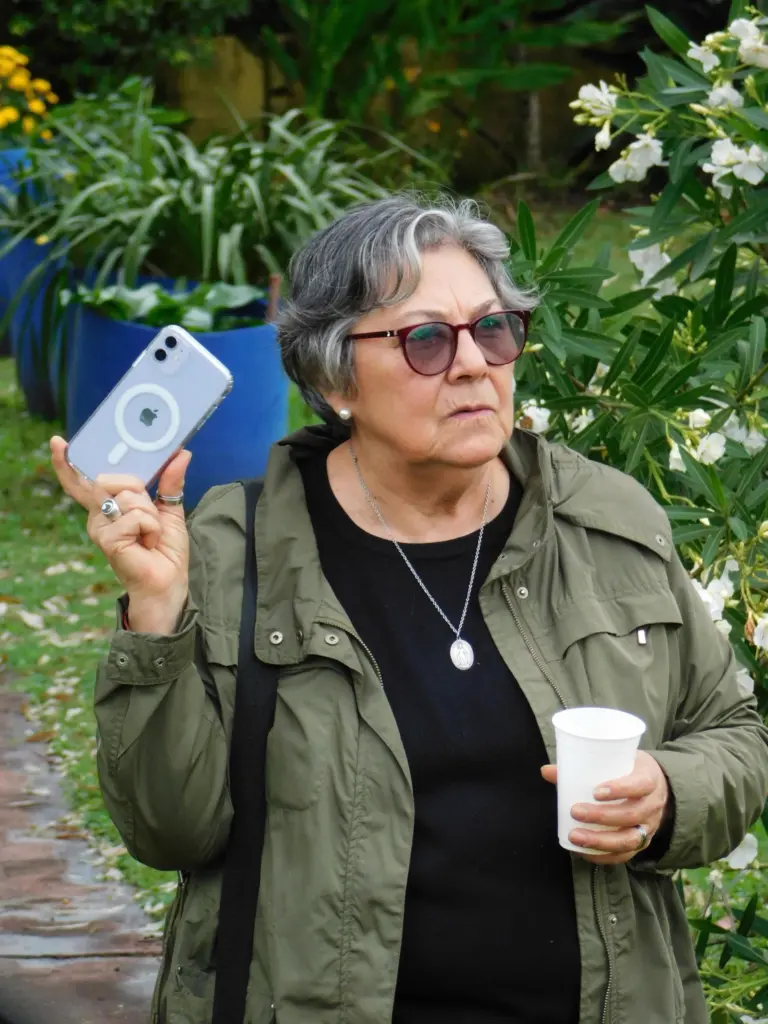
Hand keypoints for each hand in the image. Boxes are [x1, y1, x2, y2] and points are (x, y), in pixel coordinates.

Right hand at [50, 436, 191, 629]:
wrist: (168, 582)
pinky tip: (147, 544)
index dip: (67, 463)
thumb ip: (170, 481)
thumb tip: (181, 453)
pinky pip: (135, 516)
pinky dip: (151, 528)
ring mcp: (100, 527)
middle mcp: (98, 515)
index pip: (83, 481)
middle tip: (149, 516)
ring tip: (149, 535)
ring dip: (150, 514)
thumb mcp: (170, 508)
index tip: (58, 443)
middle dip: (140, 492)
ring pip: (128, 496)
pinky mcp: (107, 540)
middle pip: (115, 479)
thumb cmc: (164, 550)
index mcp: (108, 505)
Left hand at [541, 750, 669, 864]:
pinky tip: (584, 852)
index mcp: (649, 779)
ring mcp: (649, 826)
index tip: (595, 791)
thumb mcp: (616, 760)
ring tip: (575, 836)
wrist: (658, 786)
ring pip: (630, 839)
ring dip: (600, 841)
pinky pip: (626, 855)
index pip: (640, 785)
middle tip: (575, 811)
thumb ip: (584, 766)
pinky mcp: (642, 842)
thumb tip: (546, 771)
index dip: (620, 789)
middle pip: (632, 815)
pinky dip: (604, 856)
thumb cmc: (629, 770)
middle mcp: (653, 805)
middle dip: (602, 816)